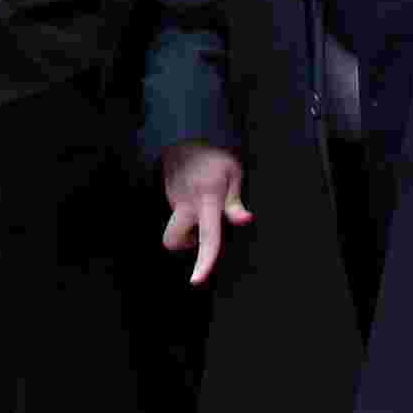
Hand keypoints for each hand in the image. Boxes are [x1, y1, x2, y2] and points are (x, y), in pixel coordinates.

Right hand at [159, 144, 252, 285]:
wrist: (185, 132)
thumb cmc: (213, 153)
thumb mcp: (232, 173)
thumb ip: (235, 202)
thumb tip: (244, 220)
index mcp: (207, 201)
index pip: (207, 238)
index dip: (204, 262)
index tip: (196, 280)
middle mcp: (186, 204)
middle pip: (173, 240)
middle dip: (185, 243)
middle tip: (201, 229)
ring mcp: (173, 199)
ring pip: (178, 224)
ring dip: (188, 222)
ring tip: (203, 198)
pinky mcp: (168, 194)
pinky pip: (178, 210)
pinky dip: (187, 207)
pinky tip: (195, 187)